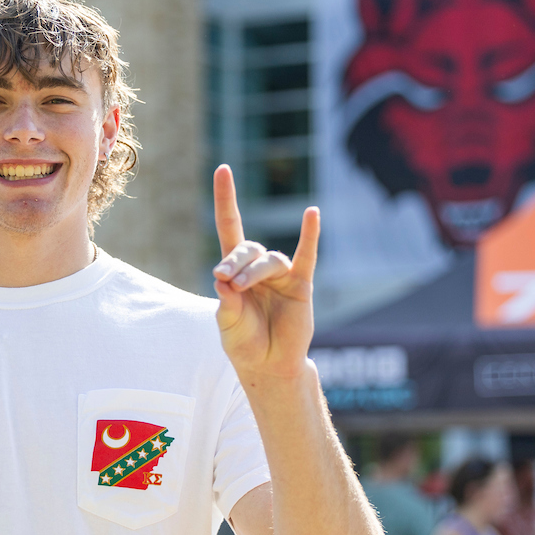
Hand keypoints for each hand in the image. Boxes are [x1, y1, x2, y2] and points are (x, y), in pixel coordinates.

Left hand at [212, 165, 319, 380]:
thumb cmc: (245, 343)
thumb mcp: (228, 326)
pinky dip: (309, 235)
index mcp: (236, 271)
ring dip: (254, 271)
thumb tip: (222, 280)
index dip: (227, 199)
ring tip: (242, 288)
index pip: (230, 226)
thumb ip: (226, 304)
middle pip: (247, 248)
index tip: (222, 169)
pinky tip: (311, 214)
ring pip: (269, 259)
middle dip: (235, 261)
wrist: (270, 365)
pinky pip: (306, 256)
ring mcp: (281, 275)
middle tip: (228, 282)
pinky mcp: (301, 285)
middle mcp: (259, 268)